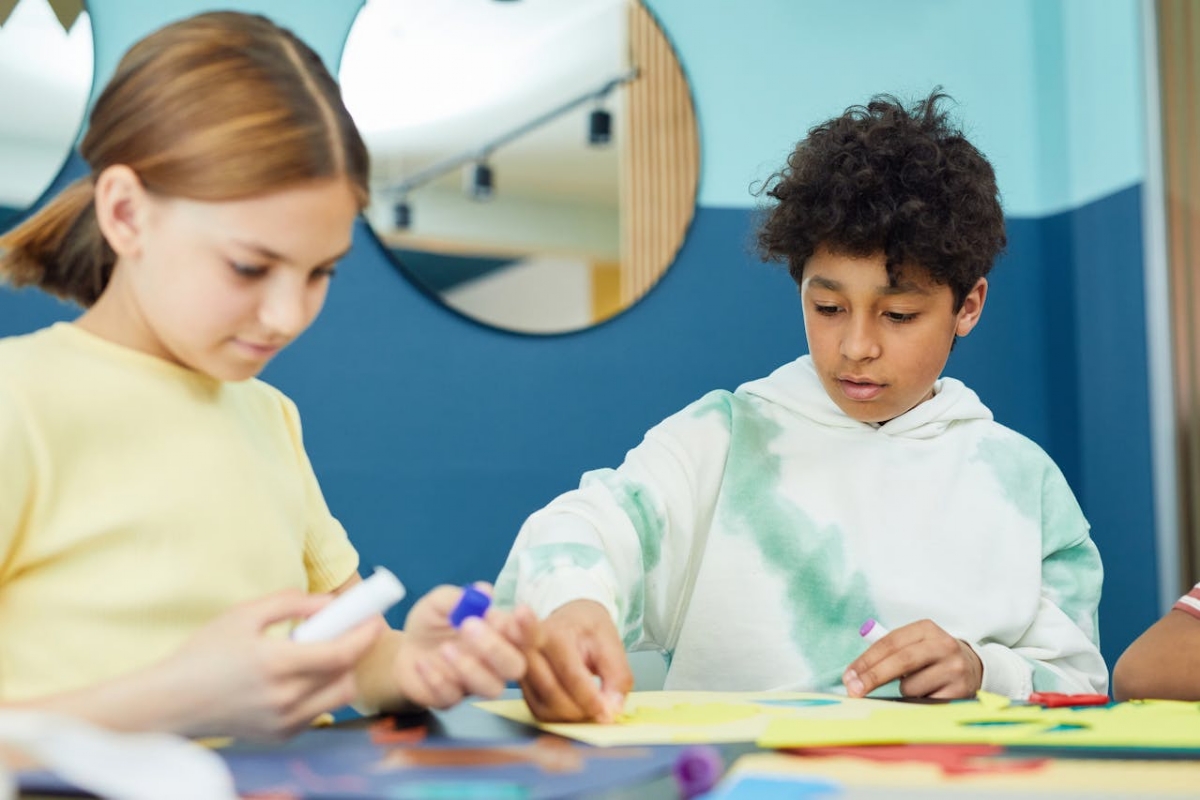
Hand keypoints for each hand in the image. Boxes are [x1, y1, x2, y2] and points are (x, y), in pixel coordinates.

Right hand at [161, 590, 383, 739]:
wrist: (170, 704)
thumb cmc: (204, 653)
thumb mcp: (244, 614)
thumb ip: (292, 603)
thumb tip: (330, 603)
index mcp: (277, 664)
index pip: (342, 652)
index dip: (366, 633)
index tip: (377, 617)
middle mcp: (285, 699)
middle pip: (348, 676)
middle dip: (355, 651)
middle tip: (348, 631)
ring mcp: (284, 722)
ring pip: (337, 696)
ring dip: (341, 672)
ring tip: (320, 653)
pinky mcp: (280, 736)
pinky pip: (318, 710)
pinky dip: (320, 691)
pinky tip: (299, 675)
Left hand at [394, 583, 539, 707]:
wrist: (405, 650)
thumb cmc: (432, 623)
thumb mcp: (440, 602)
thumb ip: (460, 597)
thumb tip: (484, 591)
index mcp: (500, 635)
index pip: (526, 635)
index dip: (528, 627)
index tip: (519, 612)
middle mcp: (495, 663)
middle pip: (515, 666)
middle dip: (496, 648)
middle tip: (469, 626)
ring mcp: (475, 684)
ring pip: (492, 688)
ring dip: (470, 668)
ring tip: (445, 649)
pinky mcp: (451, 700)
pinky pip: (452, 696)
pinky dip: (437, 679)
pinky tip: (422, 663)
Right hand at [519, 599, 631, 722]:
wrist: (570, 619)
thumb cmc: (590, 631)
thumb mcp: (612, 644)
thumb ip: (617, 676)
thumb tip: (612, 710)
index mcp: (554, 633)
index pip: (569, 673)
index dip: (589, 697)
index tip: (608, 713)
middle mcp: (529, 650)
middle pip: (553, 693)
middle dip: (582, 709)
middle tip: (604, 710)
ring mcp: (521, 669)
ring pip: (545, 707)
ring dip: (573, 716)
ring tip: (591, 705)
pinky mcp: (522, 686)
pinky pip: (540, 712)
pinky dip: (561, 717)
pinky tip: (576, 706)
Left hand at [842, 619, 982, 699]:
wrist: (974, 668)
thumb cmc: (930, 658)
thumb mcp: (914, 644)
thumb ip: (887, 651)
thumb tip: (854, 675)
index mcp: (926, 629)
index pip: (889, 643)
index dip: (865, 660)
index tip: (848, 676)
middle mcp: (943, 645)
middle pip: (900, 661)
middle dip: (872, 677)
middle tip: (853, 690)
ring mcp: (954, 668)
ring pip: (911, 687)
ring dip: (904, 691)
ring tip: (917, 686)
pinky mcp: (961, 691)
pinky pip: (925, 703)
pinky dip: (918, 702)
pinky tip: (928, 694)